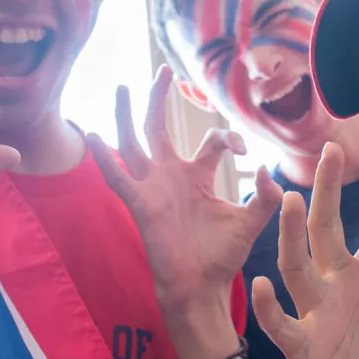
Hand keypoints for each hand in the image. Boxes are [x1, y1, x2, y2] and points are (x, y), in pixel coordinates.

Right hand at [89, 66, 281, 316]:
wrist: (201, 287)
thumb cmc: (221, 256)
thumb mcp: (250, 222)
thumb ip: (265, 197)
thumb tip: (267, 171)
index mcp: (197, 176)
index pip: (211, 142)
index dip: (227, 139)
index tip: (245, 151)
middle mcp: (171, 176)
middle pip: (160, 128)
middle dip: (159, 99)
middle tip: (163, 70)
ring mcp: (152, 187)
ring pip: (133, 143)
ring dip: (127, 116)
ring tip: (123, 87)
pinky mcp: (140, 203)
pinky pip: (117, 176)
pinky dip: (103, 157)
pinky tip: (92, 133)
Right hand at [252, 143, 358, 358]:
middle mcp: (331, 285)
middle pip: (325, 229)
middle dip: (327, 190)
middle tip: (329, 148)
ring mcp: (313, 313)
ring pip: (296, 267)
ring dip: (291, 235)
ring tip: (290, 200)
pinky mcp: (302, 348)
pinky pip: (281, 325)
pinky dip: (269, 308)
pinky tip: (260, 285)